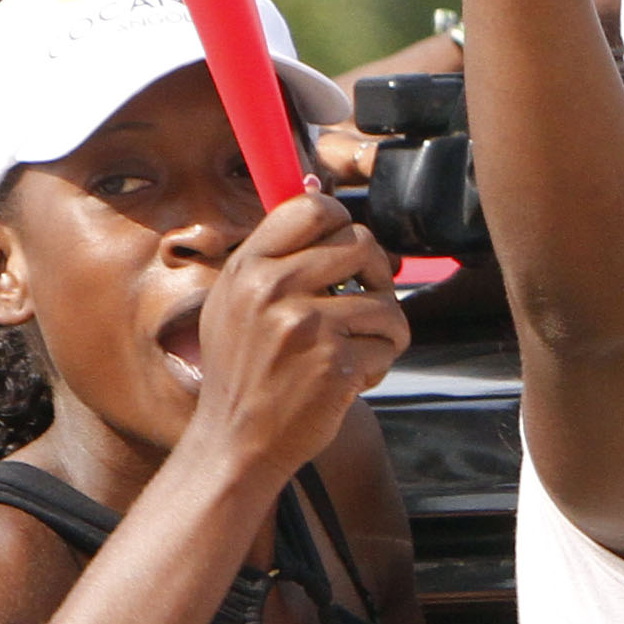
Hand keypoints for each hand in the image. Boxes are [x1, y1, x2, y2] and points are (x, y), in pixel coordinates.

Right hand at [185, 187, 405, 481]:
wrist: (235, 440)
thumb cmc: (243, 370)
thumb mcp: (236, 300)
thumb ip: (274, 251)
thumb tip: (319, 183)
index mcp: (248, 267)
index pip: (312, 207)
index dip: (343, 222)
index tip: (347, 250)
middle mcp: (272, 289)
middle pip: (361, 244)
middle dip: (377, 274)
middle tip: (367, 301)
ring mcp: (305, 326)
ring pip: (387, 302)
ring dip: (384, 331)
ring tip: (356, 351)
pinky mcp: (334, 363)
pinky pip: (387, 344)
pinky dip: (378, 364)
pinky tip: (348, 379)